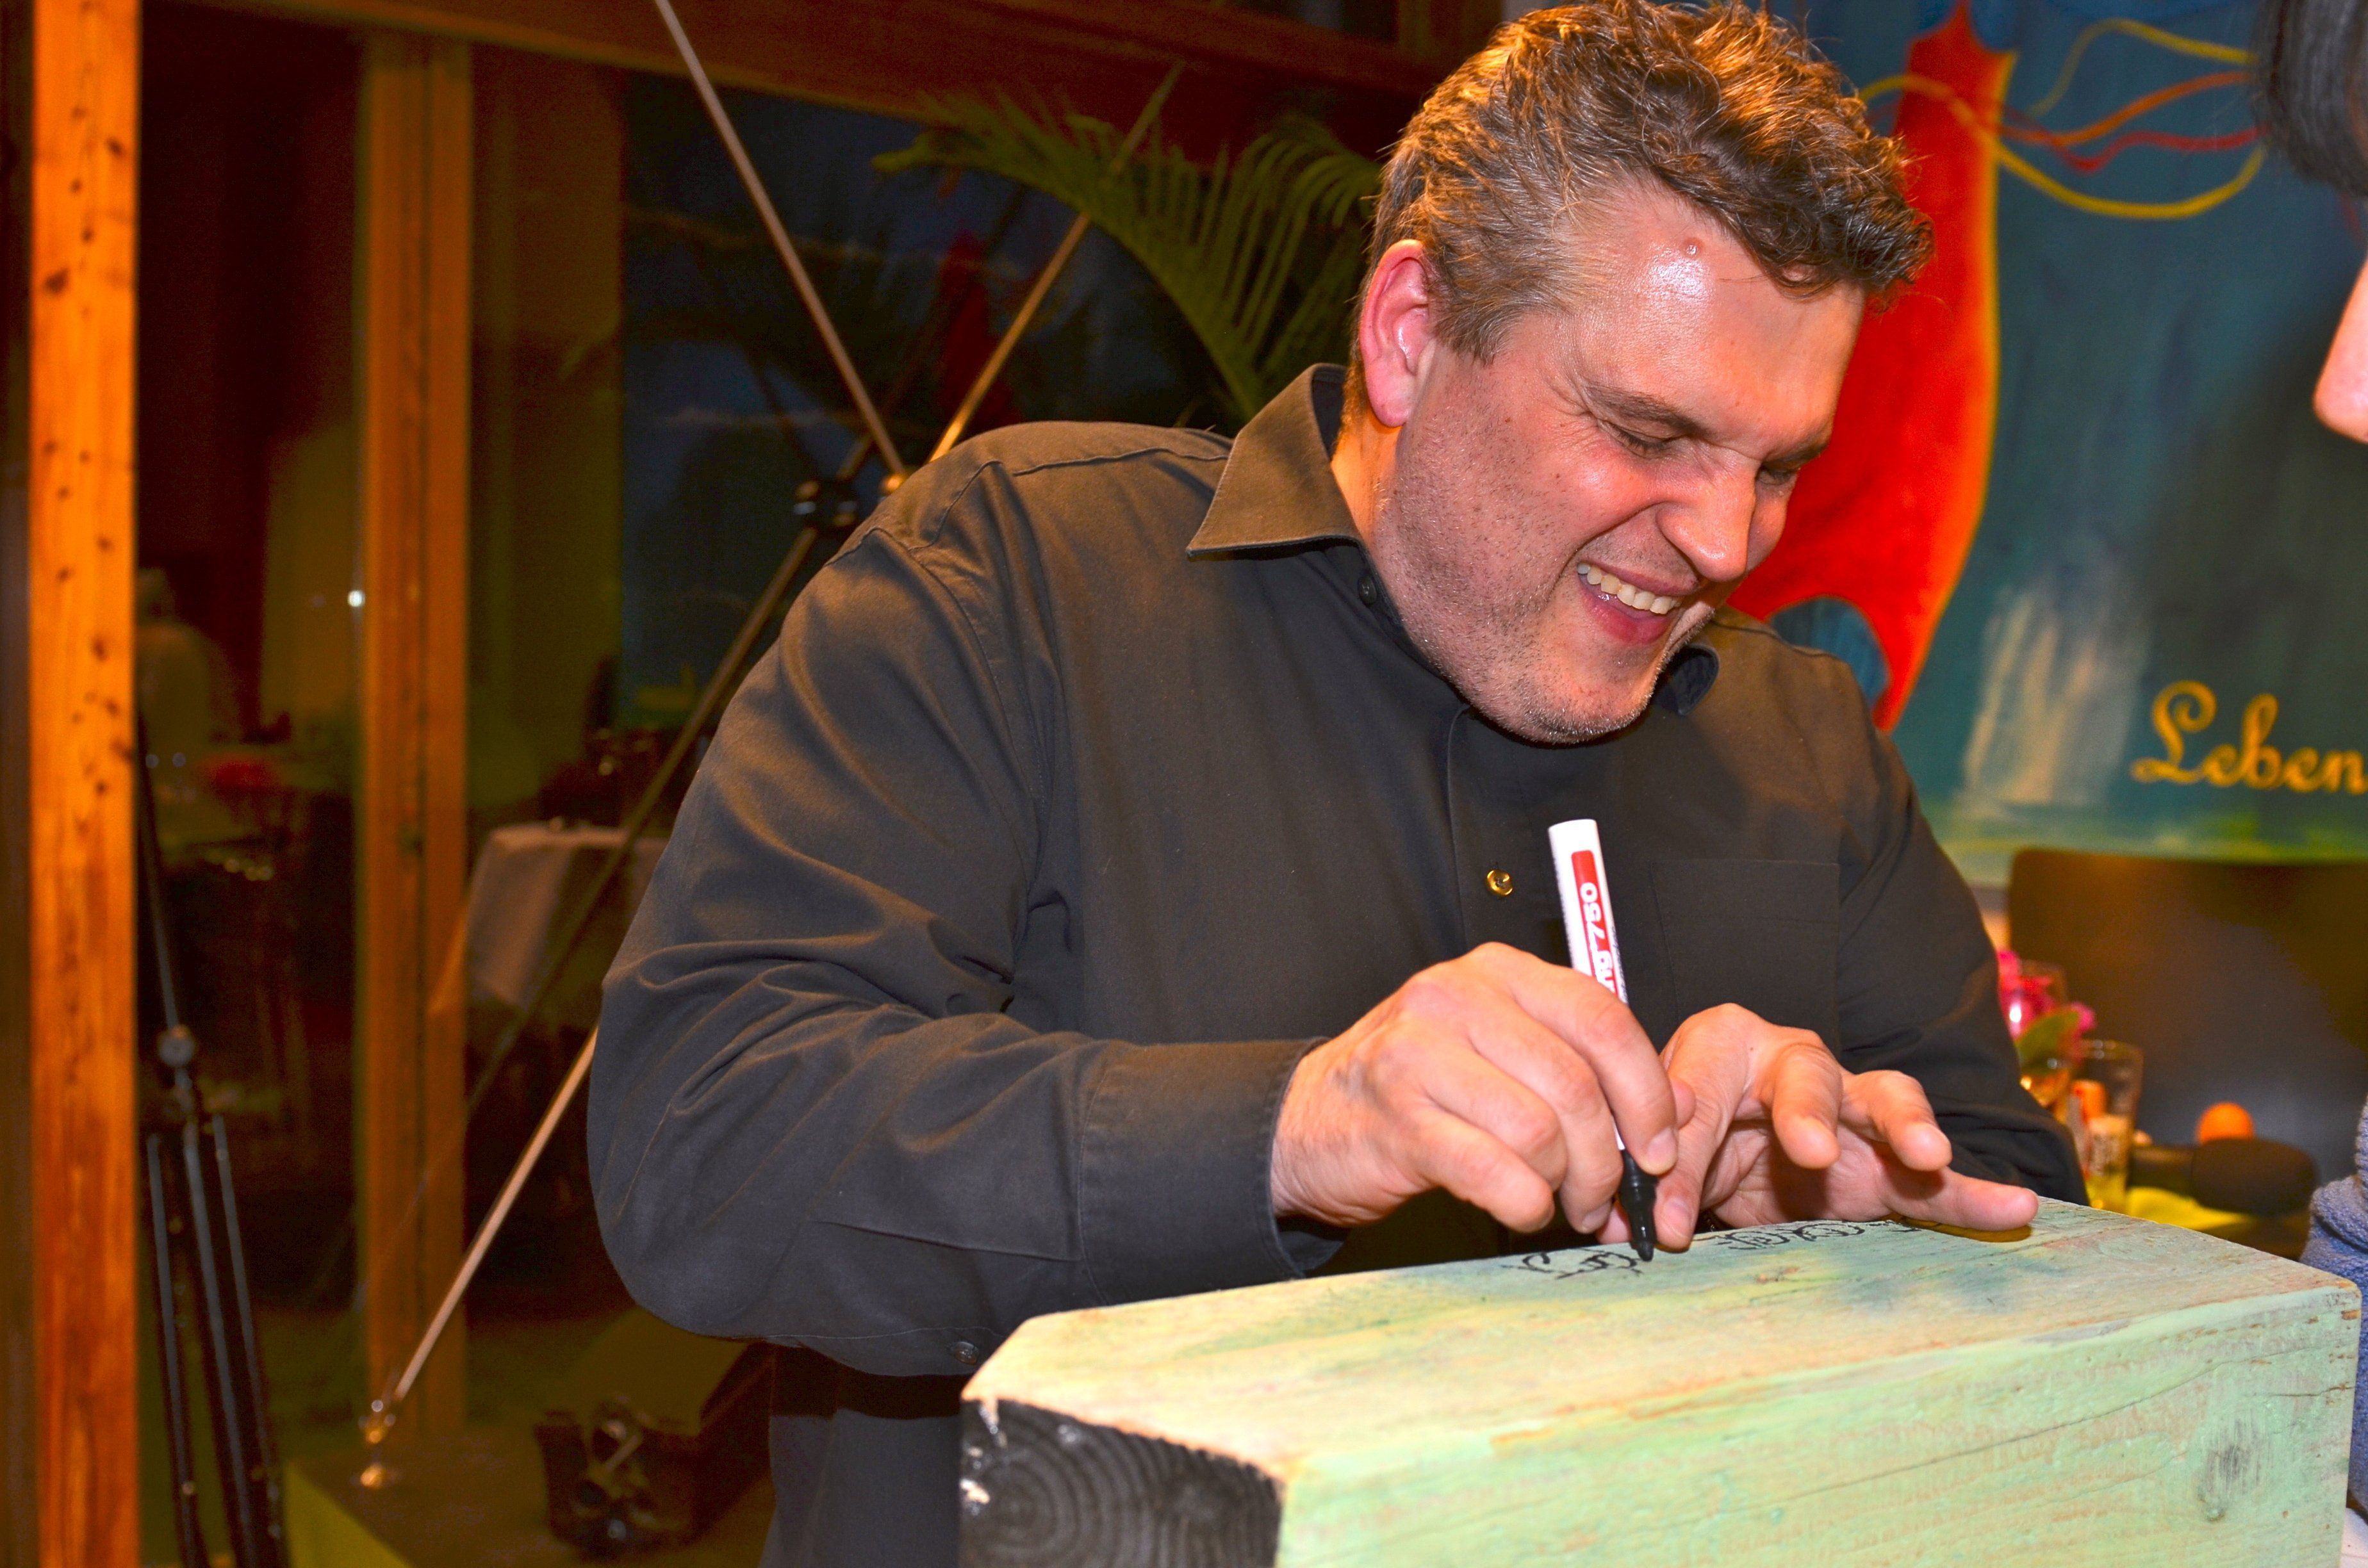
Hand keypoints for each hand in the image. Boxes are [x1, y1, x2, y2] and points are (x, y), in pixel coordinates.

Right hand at [1271, 944, 1685, 1233]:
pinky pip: (1495, 1172)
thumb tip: (1682, 1109)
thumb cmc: (1419, 1090)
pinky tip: (1520, 1208)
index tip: (1660, 1147)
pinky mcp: (1397, 1121)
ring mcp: (1418, 1056)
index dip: (1647, 1091)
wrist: (1309, 1124)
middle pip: (1577, 1083)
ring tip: (1559, 1203)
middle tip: (1606, 1197)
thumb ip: (1584, 1066)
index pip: (1602, 1020)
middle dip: (1609, 1157)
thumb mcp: (1501, 1053)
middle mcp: (1455, 999)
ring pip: (1541, 1131)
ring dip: (1567, 1186)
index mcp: (1496, 972)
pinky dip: (1525, 1205)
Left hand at [1608, 1004, 2039, 1249]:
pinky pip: (1938, 1177)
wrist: (1726, 1150)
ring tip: (1928, 1156)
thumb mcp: (1660, 1149)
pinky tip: (2018, 1206)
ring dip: (1907, 1126)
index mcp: (1724, 1045)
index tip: (1664, 1215)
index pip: (1701, 1086)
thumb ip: (1655, 1171)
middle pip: (1807, 1075)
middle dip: (1807, 1111)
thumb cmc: (1688, 1132)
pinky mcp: (1890, 1160)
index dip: (1681, 1147)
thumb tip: (1632, 1207)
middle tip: (1809, 1149)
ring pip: (1887, 1100)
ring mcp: (1853, 1107)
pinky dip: (1976, 1192)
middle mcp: (1795, 1061)